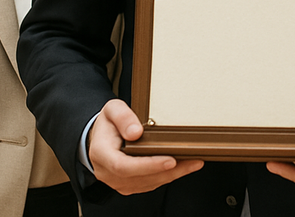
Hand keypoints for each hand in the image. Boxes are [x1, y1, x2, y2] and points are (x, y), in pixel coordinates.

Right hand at [88, 99, 203, 193]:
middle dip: (167, 171)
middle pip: (140, 177)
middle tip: (191, 160)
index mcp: (101, 154)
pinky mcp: (129, 184)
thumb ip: (123, 117)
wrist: (100, 136)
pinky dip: (168, 176)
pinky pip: (149, 183)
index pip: (124, 166)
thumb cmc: (108, 122)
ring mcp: (118, 181)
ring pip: (148, 183)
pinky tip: (184, 167)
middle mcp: (107, 173)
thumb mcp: (112, 109)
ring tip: (194, 162)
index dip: (148, 165)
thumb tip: (136, 132)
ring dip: (172, 175)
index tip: (170, 160)